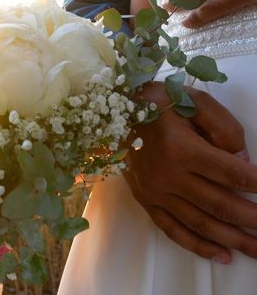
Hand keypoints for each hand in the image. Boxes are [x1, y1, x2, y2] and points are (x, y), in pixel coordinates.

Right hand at [124, 83, 256, 262]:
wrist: (114, 112)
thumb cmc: (157, 102)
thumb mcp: (193, 101)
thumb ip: (224, 127)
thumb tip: (243, 162)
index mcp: (181, 147)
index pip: (231, 173)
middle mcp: (168, 174)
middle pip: (220, 204)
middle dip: (253, 219)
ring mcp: (155, 191)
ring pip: (200, 223)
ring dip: (233, 240)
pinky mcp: (146, 200)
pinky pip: (173, 229)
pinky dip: (198, 246)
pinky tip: (222, 255)